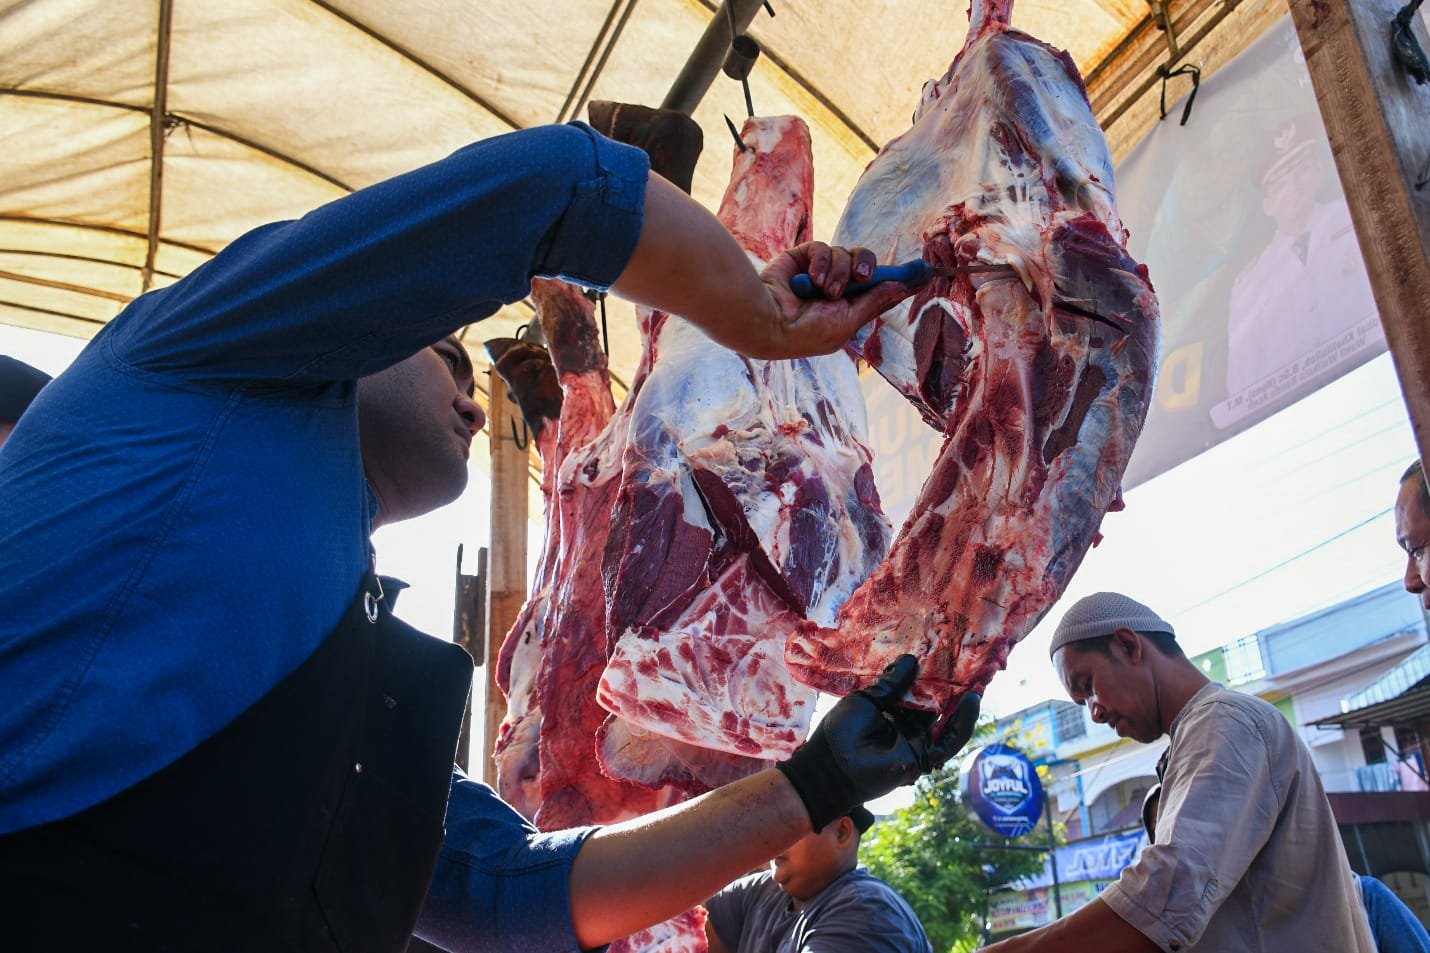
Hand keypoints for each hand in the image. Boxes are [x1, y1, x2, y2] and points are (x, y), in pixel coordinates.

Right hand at [757, 242, 914, 357]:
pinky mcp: (804, 258)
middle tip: (864, 277)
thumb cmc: (807, 332)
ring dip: (839, 272)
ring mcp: (820, 272)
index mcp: (850, 308)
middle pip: (867, 264)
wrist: (770, 321)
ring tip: (825, 290)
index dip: (903, 280)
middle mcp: (838, 288)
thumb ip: (874, 302)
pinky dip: (820, 263)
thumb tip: (901, 285)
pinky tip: (811, 279)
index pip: (883, 290)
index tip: (926, 272)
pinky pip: (823, 248)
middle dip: (867, 268)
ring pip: (846, 255)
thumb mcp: (848, 321)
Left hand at [776, 655, 981, 830]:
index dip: (932, 676)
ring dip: (963, 704)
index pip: (918, 691)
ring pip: (948, 721)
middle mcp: (907, 725)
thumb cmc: (842, 731)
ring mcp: (917, 741)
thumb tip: (911, 659)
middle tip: (967, 663)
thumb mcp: (868, 699)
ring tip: (976, 682)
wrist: (832, 764)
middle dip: (951, 686)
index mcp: (892, 710)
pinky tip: (970, 703)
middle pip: (936, 704)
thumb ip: (891, 683)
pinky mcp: (923, 757)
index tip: (945, 656)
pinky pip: (949, 741)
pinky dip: (963, 724)